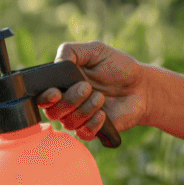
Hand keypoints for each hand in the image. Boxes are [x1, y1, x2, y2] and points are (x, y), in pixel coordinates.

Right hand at [36, 41, 150, 140]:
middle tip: (87, 87)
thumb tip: (56, 62)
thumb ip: (71, 50)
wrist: (141, 86)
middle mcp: (68, 102)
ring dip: (85, 109)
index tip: (55, 92)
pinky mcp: (93, 130)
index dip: (44, 97)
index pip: (42, 96)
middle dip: (69, 100)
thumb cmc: (117, 67)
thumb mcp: (95, 50)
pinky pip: (83, 134)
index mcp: (63, 84)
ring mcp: (80, 118)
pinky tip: (104, 113)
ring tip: (100, 96)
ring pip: (69, 122)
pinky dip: (93, 123)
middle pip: (53, 112)